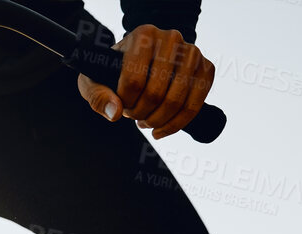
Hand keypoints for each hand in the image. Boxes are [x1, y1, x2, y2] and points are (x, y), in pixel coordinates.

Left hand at [77, 25, 215, 139]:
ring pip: (177, 100)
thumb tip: (115, 113)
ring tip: (146, 122)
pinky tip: (161, 130)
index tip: (122, 106)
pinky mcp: (205, 68)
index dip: (126, 103)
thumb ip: (98, 96)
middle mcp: (171, 39)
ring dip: (158, 120)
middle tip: (134, 116)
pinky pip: (196, 103)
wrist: (138, 64)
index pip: (134, 80)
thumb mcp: (95, 81)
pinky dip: (178, 123)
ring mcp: (192, 52)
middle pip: (156, 92)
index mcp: (143, 36)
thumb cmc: (114, 72)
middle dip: (141, 113)